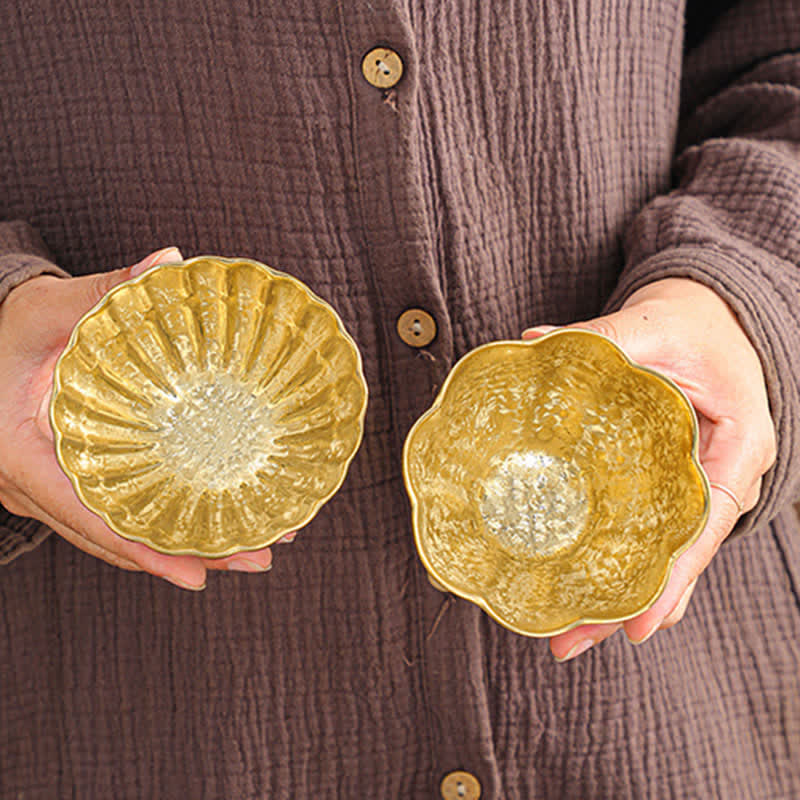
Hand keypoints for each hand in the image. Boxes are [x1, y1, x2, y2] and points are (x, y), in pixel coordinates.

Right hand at [0, 247, 293, 588]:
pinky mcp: (67, 480)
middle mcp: (35, 486)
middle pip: (115, 538)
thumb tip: (168, 263)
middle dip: (184, 555)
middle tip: (253, 559)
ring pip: (118, 533)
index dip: (142, 550)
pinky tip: (205, 522)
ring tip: (248, 549)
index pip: (87, 517)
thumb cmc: (3, 327)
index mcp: (22, 456)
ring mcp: (50, 490)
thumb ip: (104, 291)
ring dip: (180, 546)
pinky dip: (158, 526)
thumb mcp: (47, 309)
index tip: (196, 572)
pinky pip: (113, 514)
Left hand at [522, 278, 775, 658]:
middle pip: (678, 558)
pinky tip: (585, 590)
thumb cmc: (697, 324)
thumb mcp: (657, 325)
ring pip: (662, 554)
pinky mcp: (667, 482)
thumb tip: (535, 345)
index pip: (706, 525)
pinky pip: (648, 530)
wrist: (712, 318)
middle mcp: (720, 479)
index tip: (638, 625)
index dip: (673, 578)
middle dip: (631, 606)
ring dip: (618, 595)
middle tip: (572, 641)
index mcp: (737, 447)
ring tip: (568, 633)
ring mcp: (694, 486)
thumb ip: (603, 338)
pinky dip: (619, 561)